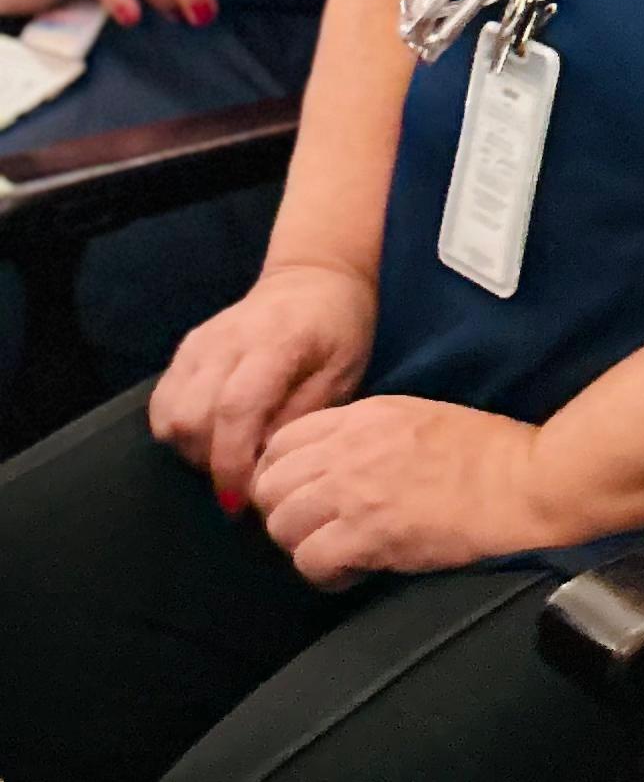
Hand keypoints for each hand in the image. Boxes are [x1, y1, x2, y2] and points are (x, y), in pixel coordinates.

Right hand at [151, 263, 377, 507]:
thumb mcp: (343, 372)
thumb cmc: (339, 330)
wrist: (314, 278)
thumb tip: (262, 464)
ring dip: (192, 449)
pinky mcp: (185, 349)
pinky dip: (178, 431)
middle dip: (210, 462)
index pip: (235, 409)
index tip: (240, 502)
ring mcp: (200, 343)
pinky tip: (210, 435)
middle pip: (191, 418)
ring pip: (169, 414)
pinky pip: (162, 403)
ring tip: (228, 455)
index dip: (232, 463)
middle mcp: (227, 340)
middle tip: (241, 477)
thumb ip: (303, 416)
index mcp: (275, 342)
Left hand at [249, 396, 563, 585]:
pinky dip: (325, 574)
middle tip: (313, 528)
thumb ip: (366, 434)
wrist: (522, 480)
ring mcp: (354, 492)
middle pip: (270, 486)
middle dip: (283, 512)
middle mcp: (347, 449)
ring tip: (332, 552)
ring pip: (282, 526)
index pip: (281, 442)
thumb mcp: (416, 417)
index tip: (300, 494)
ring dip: (301, 545)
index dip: (281, 474)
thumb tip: (336, 464)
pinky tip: (351, 571)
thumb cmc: (486, 451)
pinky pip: (310, 561)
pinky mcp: (367, 534)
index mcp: (361, 416)